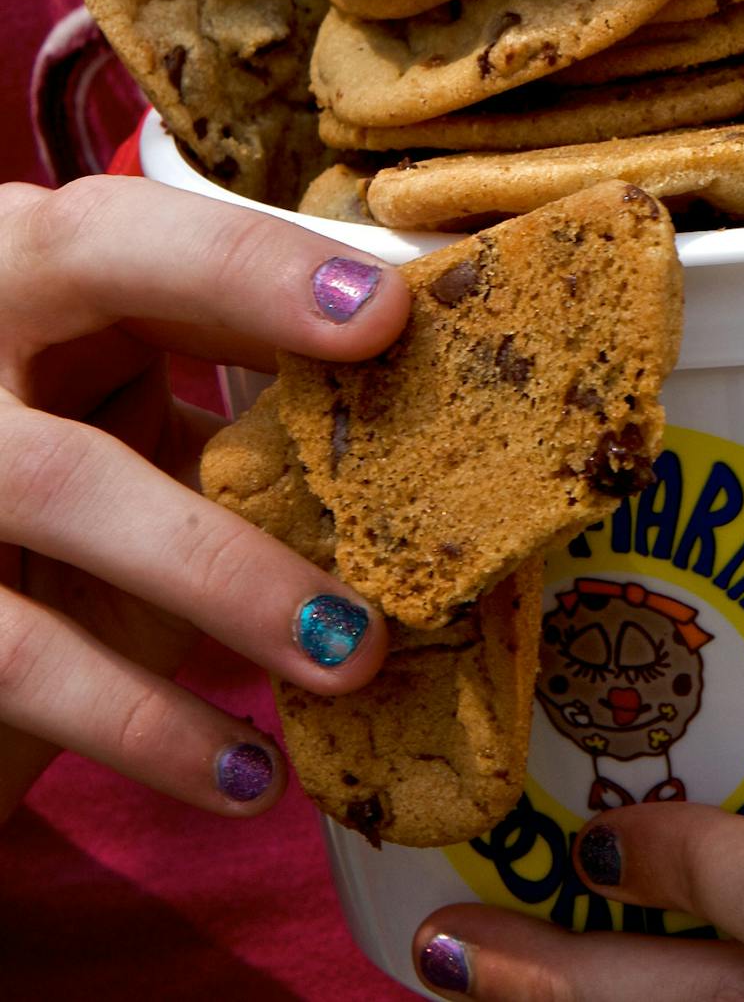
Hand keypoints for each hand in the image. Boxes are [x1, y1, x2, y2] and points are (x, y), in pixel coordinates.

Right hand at [0, 175, 408, 821]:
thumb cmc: (70, 491)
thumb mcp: (132, 416)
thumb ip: (240, 388)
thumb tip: (440, 399)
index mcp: (31, 268)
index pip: (132, 227)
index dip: (254, 259)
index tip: (386, 305)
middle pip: (76, 278)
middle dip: (239, 319)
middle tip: (382, 346)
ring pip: (61, 487)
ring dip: (225, 574)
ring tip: (353, 655)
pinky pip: (20, 658)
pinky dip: (144, 727)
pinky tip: (247, 776)